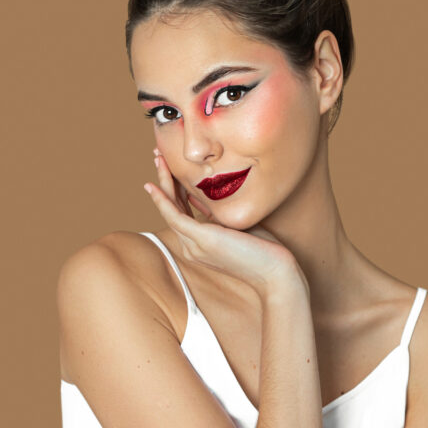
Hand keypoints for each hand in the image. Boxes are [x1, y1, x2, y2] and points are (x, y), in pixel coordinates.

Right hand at [143, 149, 300, 298]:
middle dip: (163, 179)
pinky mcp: (200, 239)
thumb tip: (202, 193)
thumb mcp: (233, 224)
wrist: (274, 271)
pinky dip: (162, 200)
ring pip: (169, 209)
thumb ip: (215, 212)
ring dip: (161, 182)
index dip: (173, 187)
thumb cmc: (262, 248)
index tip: (170, 166)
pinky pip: (174, 216)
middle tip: (157, 155)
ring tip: (157, 158)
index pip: (181, 210)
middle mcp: (191, 245)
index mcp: (200, 242)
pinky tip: (153, 186)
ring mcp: (194, 244)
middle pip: (171, 207)